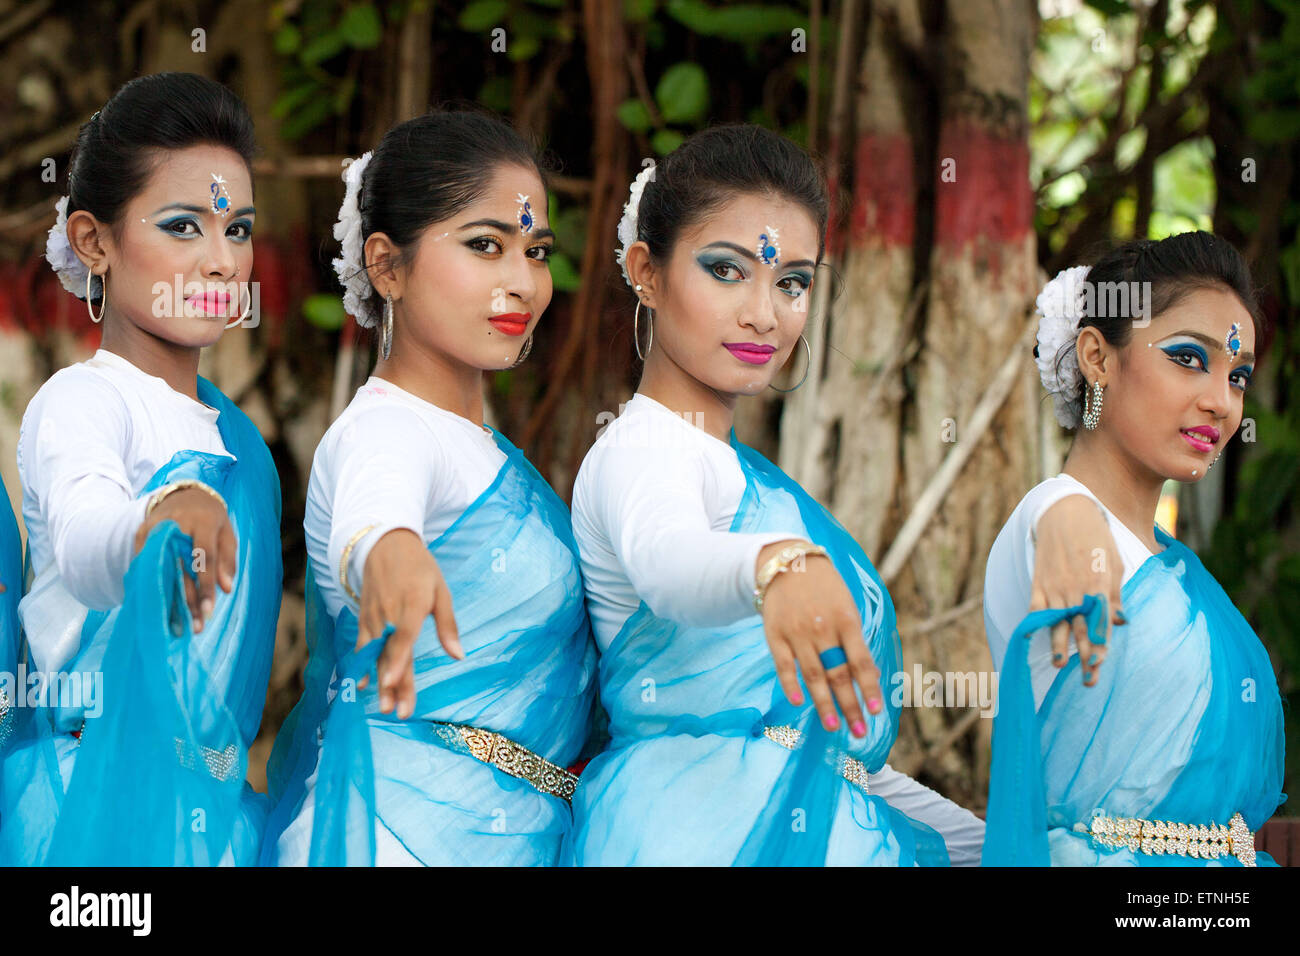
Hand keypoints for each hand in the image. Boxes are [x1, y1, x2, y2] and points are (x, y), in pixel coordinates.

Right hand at [134, 487, 235, 633]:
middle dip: (187, 600)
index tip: (208, 611)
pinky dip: (150, 587)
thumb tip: (226, 590)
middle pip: (179, 567)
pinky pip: (144, 566)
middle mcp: (175, 524)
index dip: (205, 585)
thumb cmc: (212, 520)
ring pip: (160, 569)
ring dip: (167, 599)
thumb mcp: (227, 534)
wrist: (183, 495)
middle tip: (195, 627)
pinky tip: (157, 610)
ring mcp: (154, 528)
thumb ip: (227, 560)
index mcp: (202, 521)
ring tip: (176, 626)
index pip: (204, 557)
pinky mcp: (140, 534)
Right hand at [355, 529, 462, 719]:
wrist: (384, 543)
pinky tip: (362, 685)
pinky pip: (362, 645)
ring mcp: (373, 617)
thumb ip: (448, 624)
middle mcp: (389, 613)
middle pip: (390, 653)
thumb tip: (458, 655)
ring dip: (379, 681)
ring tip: (383, 706)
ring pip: (376, 654)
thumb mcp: (441, 591)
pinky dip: (361, 665)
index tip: (393, 684)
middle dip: (393, 684)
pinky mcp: (364, 618)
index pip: (403, 637)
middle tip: (396, 712)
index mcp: (413, 604)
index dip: (398, 662)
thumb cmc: (420, 568)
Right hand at [758, 540, 881, 736]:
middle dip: (850, 705)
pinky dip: (790, 685)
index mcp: (846, 620)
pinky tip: (799, 703)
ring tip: (834, 727)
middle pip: (838, 674)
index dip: (868, 688)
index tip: (876, 712)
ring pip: (813, 675)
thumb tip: (871, 676)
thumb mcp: (848, 606)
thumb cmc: (825, 588)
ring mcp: (797, 633)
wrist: (786, 563)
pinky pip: (783, 665)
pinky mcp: (775, 635)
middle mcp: (822, 629)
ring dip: (824, 704)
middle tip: (859, 732)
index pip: (861, 661)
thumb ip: (856, 641)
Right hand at [1031, 494, 1125, 685]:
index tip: (1101, 664)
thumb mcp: (1115, 564)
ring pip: (1057, 623)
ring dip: (1058, 646)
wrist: (1065, 513)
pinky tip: (1037, 639)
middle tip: (1089, 679)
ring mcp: (1055, 587)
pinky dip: (1036, 625)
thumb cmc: (1097, 539)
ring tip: (1060, 666)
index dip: (1101, 646)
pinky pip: (1037, 610)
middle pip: (1080, 629)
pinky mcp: (1039, 583)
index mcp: (1099, 586)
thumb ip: (1115, 596)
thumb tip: (1119, 623)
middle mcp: (1076, 590)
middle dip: (1085, 656)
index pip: (1101, 623)